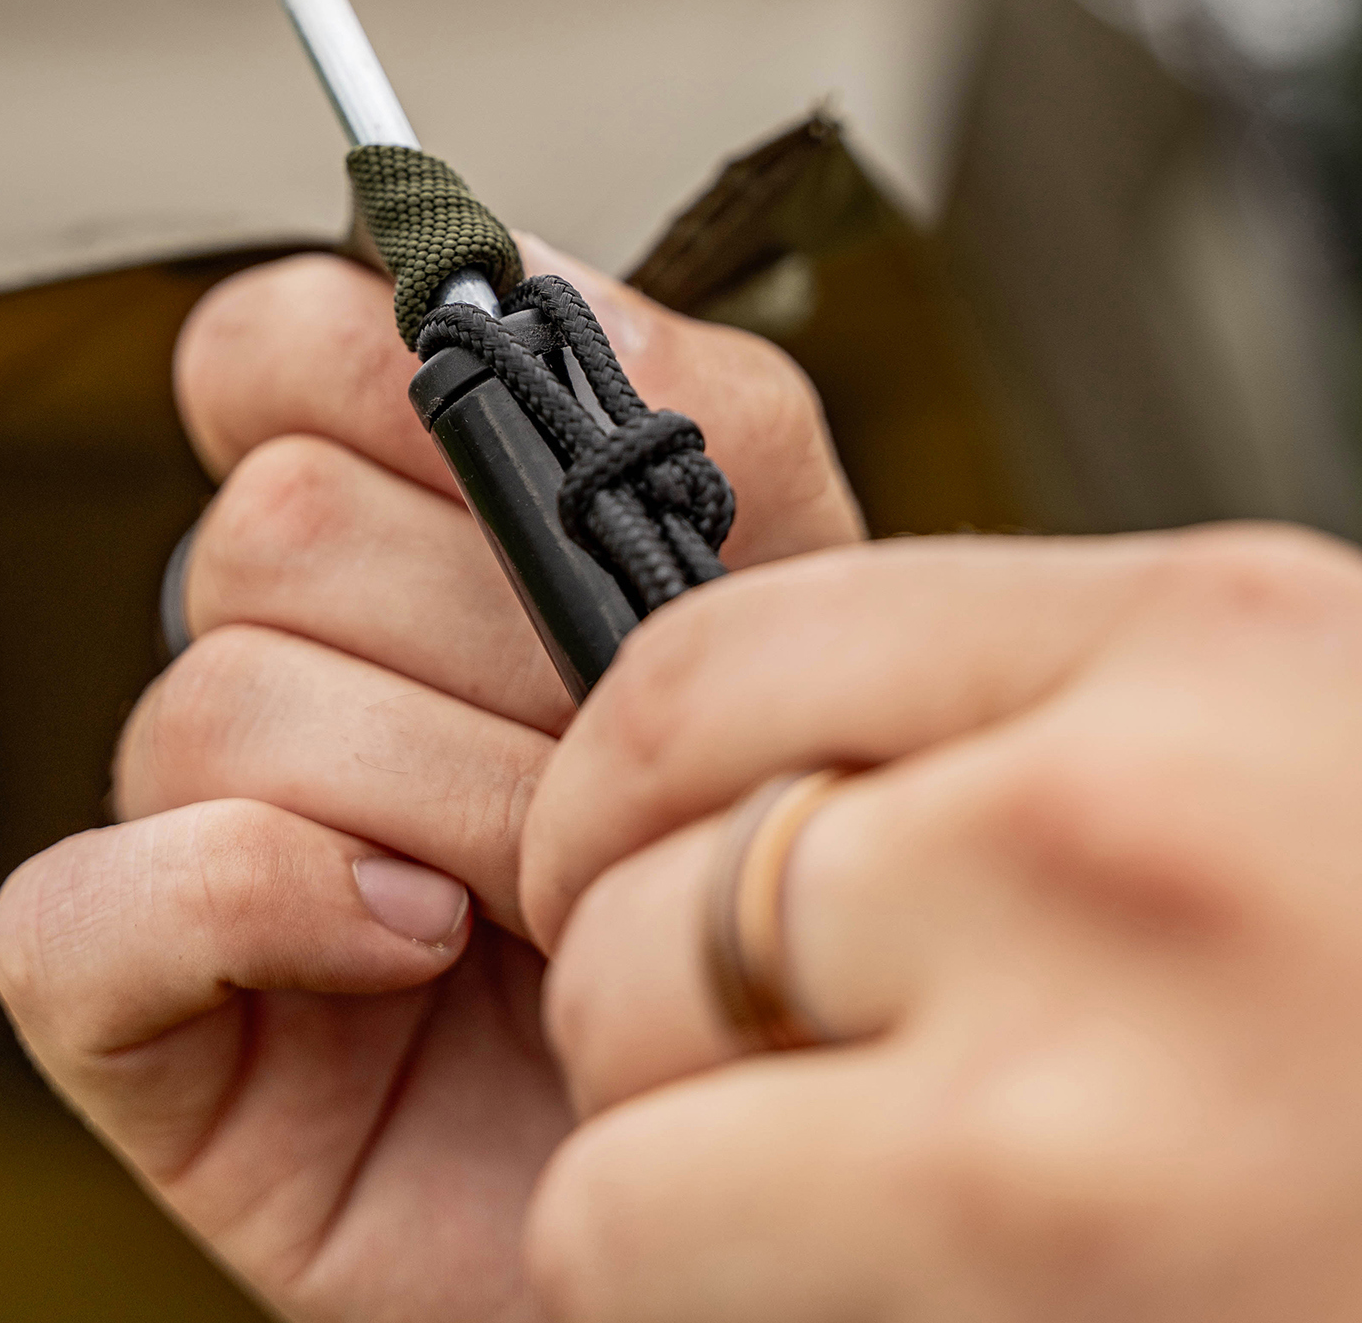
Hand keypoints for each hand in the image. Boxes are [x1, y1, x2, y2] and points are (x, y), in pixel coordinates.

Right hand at [0, 239, 861, 1322]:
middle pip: (274, 528)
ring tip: (568, 892)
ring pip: (220, 708)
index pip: (274, 346)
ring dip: (449, 805)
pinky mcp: (139, 1006)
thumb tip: (498, 279)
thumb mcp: (777, 590)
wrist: (782, 1133)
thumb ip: (674, 408)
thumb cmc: (760, 864)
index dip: (375, 370)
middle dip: (494, 652)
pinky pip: (88, 904)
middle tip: (614, 754)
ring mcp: (191, 823)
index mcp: (396, 533)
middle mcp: (277, 651)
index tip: (516, 461)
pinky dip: (259, 906)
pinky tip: (409, 950)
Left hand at [521, 524, 1361, 1322]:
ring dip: (667, 1191)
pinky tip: (872, 1292)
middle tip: (740, 1052)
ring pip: (622, 1160)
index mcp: (1193, 647)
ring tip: (815, 1201)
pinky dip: (723, 1317)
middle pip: (629, 910)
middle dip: (635, 996)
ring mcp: (1074, 1154)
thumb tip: (717, 764)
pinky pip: (688, 1320)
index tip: (611, 840)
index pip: (702, 663)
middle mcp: (1118, 862)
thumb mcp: (1293, 731)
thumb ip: (1017, 714)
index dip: (609, 773)